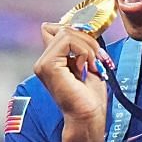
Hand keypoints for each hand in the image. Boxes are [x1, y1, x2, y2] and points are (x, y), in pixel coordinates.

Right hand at [32, 22, 110, 141]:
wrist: (88, 116)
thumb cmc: (90, 96)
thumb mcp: (88, 63)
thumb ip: (81, 45)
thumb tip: (84, 25)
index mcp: (50, 60)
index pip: (56, 29)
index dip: (77, 32)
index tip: (93, 49)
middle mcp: (42, 61)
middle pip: (63, 28)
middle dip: (87, 38)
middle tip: (99, 58)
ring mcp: (42, 63)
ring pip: (66, 32)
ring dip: (88, 45)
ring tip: (95, 64)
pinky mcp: (47, 65)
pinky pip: (67, 40)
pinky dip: (84, 50)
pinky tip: (88, 66)